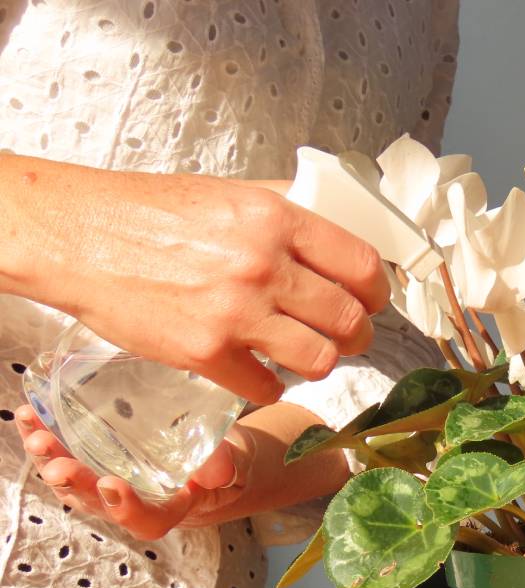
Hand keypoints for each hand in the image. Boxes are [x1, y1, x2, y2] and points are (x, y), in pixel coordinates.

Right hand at [0, 156, 391, 404]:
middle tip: (346, 337)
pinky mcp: (206, 353)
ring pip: (319, 360)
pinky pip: (266, 388)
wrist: (79, 237)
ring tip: (305, 355)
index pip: (361, 266)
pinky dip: (268, 387)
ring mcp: (235, 313)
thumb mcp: (230, 192)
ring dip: (319, 364)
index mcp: (276, 220)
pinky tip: (256, 371)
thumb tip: (337, 224)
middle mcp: (263, 266)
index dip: (376, 292)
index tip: (372, 301)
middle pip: (349, 319)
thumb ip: (286, 210)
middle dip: (356, 335)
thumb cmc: (149, 213)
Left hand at [15, 406, 251, 539]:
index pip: (143, 520)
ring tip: (35, 433)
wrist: (210, 460)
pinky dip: (43, 435)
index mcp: (168, 509)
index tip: (111, 484)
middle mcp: (130, 503)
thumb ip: (225, 467)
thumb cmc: (223, 466)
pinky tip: (30, 414)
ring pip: (71, 480)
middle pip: (95, 501)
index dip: (124, 507)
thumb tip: (217, 466)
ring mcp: (106, 484)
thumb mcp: (235, 466)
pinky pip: (63, 454)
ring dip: (49, 459)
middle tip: (60, 465)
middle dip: (74, 482)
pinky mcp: (93, 462)